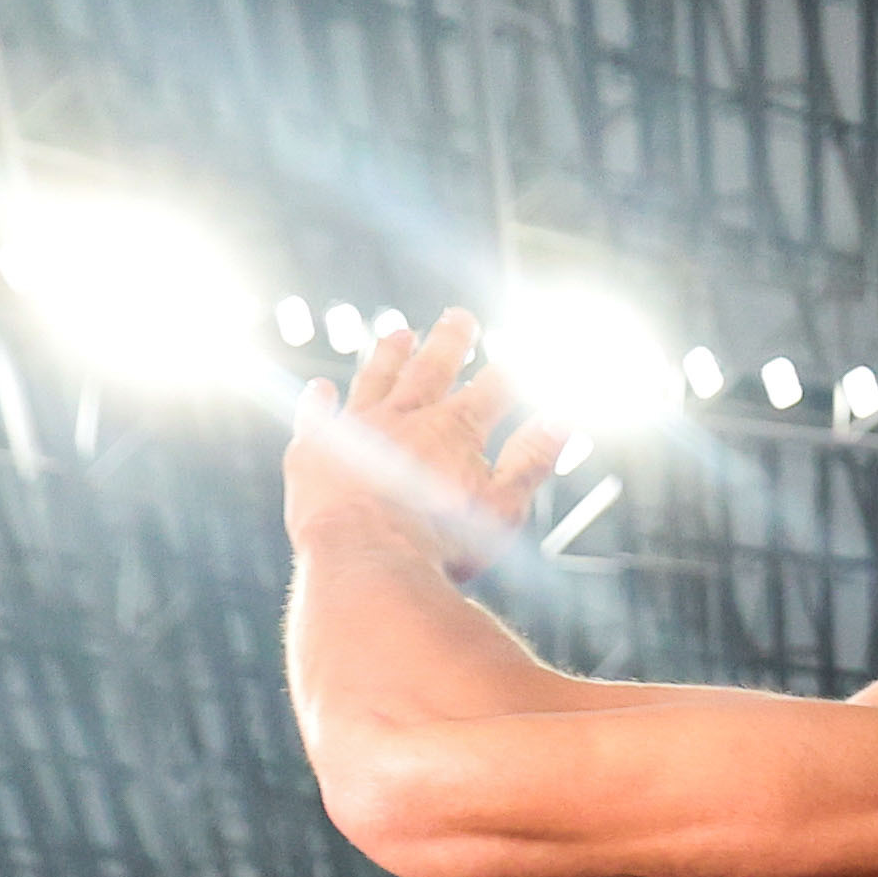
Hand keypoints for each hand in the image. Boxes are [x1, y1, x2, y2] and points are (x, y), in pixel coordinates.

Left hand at [289, 311, 563, 580]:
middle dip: (449, 341)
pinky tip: (319, 390)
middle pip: (432, 368)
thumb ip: (531, 461)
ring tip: (399, 335)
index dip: (507, 372)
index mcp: (454, 430)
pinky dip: (319, 402)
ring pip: (376, 378)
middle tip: (459, 318)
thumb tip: (560, 422)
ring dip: (389, 355)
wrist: (365, 558)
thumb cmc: (436, 543)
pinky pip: (317, 416)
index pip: (490, 389)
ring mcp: (357, 428)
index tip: (519, 357)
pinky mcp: (316, 449)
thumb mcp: (502, 507)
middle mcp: (405, 417)